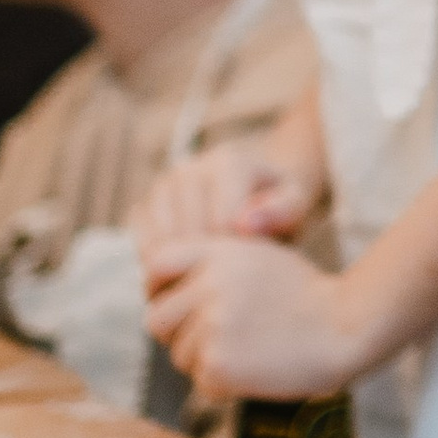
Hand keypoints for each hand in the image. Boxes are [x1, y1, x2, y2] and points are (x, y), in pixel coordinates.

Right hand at [129, 138, 316, 263]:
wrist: (255, 192)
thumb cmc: (278, 204)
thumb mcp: (295, 205)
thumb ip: (283, 211)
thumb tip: (244, 224)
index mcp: (228, 161)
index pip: (222, 223)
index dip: (237, 253)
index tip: (253, 261)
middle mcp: (189, 168)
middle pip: (189, 234)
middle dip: (209, 262)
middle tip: (229, 276)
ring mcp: (162, 186)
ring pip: (161, 242)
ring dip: (183, 266)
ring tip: (210, 274)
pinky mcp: (145, 205)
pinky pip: (142, 243)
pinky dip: (160, 264)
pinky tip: (187, 271)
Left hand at [141, 234, 369, 401]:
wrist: (345, 327)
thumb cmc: (306, 295)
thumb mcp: (259, 257)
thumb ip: (212, 263)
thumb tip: (162, 288)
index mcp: (217, 252)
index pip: (156, 264)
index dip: (157, 287)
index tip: (174, 303)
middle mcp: (209, 285)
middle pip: (157, 318)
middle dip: (178, 334)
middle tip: (214, 340)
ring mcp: (212, 325)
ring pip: (178, 355)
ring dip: (205, 361)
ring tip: (249, 352)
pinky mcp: (218, 363)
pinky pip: (199, 381)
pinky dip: (223, 384)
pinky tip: (256, 370)